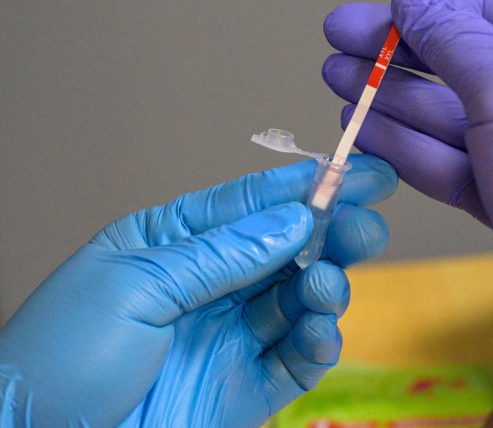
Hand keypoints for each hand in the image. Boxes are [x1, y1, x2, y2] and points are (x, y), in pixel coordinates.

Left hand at [0, 155, 396, 426]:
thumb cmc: (61, 358)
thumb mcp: (135, 287)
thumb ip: (221, 255)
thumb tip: (295, 220)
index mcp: (172, 243)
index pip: (248, 205)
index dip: (304, 185)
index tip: (355, 170)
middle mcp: (209, 285)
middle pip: (286, 250)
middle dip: (331, 232)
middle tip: (367, 224)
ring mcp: (230, 336)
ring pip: (299, 300)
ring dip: (325, 287)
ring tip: (323, 284)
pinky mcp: (245, 386)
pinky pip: (297, 359)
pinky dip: (318, 342)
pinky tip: (318, 331)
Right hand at [322, 0, 492, 349]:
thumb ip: (449, 34)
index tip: (402, 10)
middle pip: (474, 53)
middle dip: (404, 49)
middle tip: (344, 37)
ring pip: (457, 109)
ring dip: (394, 94)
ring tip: (339, 78)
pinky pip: (456, 155)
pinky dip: (409, 142)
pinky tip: (363, 126)